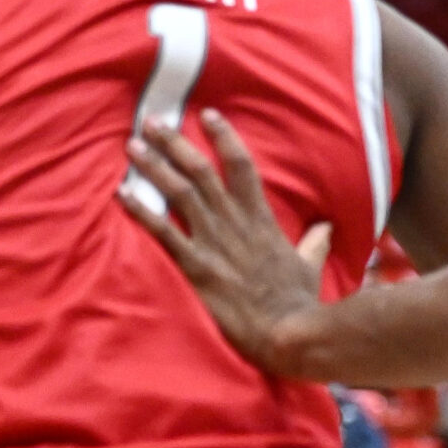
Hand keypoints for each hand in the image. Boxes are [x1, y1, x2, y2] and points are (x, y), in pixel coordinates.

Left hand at [119, 110, 331, 372]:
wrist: (290, 333)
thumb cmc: (299, 303)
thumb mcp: (309, 266)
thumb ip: (313, 243)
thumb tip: (325, 228)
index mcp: (260, 219)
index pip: (241, 165)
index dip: (225, 137)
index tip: (207, 114)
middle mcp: (234, 222)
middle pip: (201, 170)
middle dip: (175, 143)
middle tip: (151, 121)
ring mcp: (214, 242)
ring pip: (180, 192)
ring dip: (154, 167)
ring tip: (131, 146)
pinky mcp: (197, 266)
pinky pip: (164, 232)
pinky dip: (141, 212)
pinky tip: (121, 194)